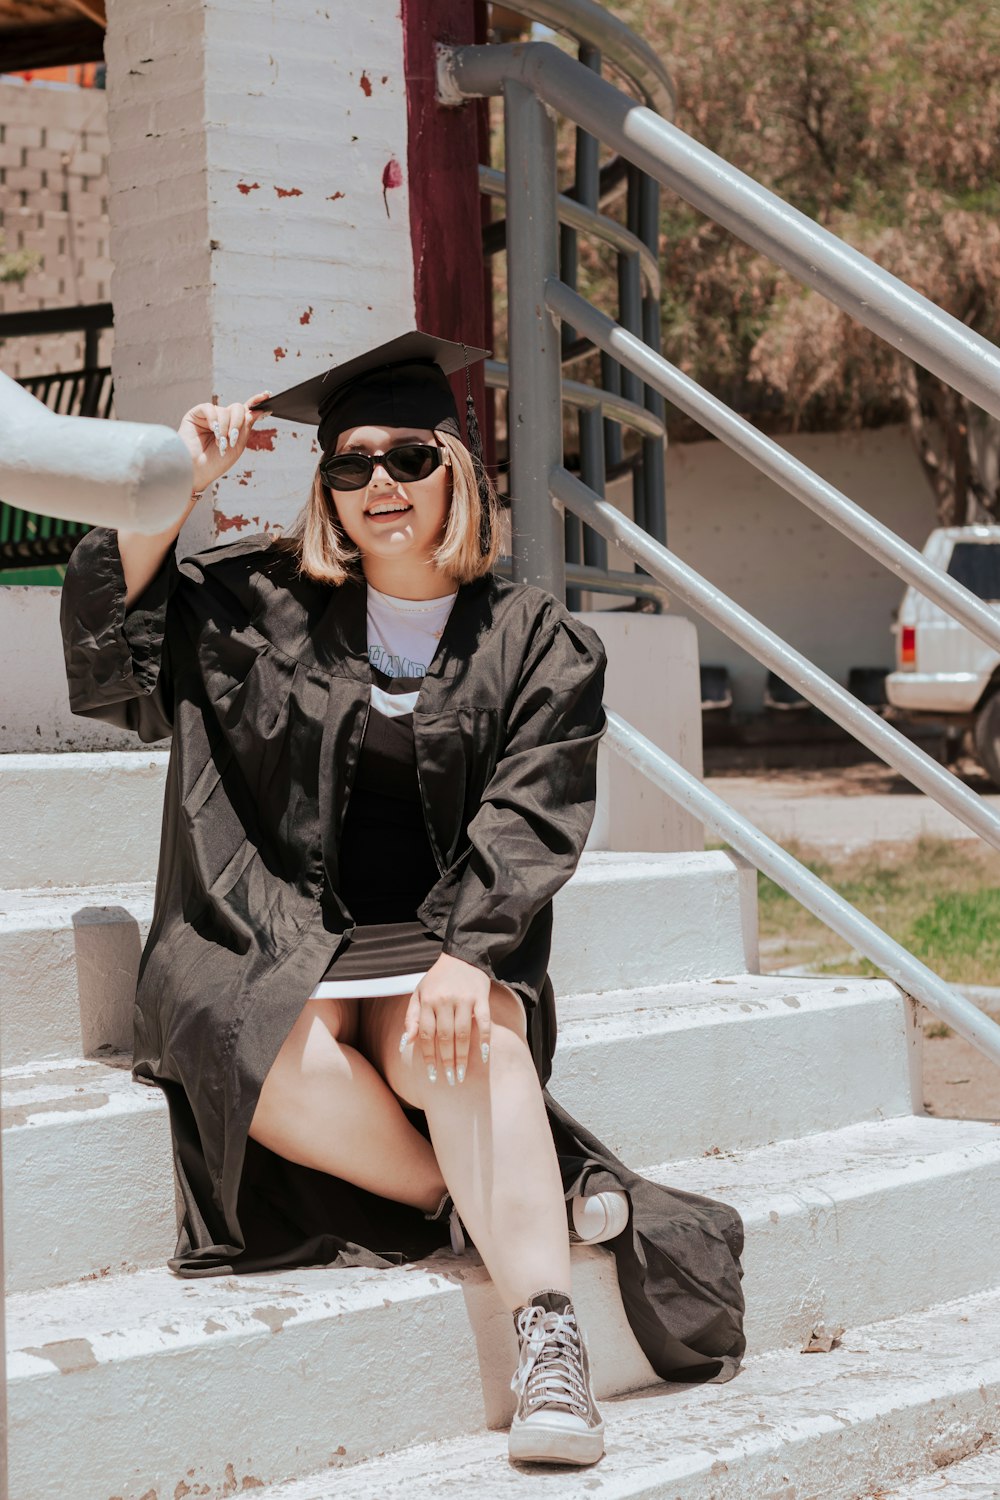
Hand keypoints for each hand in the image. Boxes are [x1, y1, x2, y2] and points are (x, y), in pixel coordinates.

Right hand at [176, 390, 272, 495]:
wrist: (197, 471)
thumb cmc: (216, 462)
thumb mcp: (237, 446)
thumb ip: (246, 427)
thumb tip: (257, 410)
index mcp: (233, 427)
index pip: (246, 411)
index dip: (256, 402)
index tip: (267, 395)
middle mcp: (222, 420)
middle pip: (237, 409)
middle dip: (238, 424)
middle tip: (233, 439)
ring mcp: (209, 417)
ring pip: (225, 410)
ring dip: (225, 429)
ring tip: (220, 444)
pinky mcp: (196, 415)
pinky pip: (209, 408)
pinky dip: (214, 420)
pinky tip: (213, 430)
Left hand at [400, 953, 491, 1085]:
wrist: (462, 956)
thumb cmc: (437, 979)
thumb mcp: (419, 993)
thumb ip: (412, 1017)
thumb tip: (406, 1042)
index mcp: (427, 1001)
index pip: (427, 1035)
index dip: (428, 1057)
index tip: (432, 1075)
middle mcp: (444, 1000)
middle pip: (444, 1037)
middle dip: (446, 1061)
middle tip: (450, 1079)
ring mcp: (464, 999)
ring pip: (462, 1032)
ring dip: (462, 1056)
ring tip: (462, 1073)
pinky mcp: (481, 997)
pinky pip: (484, 1021)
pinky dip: (484, 1038)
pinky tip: (484, 1055)